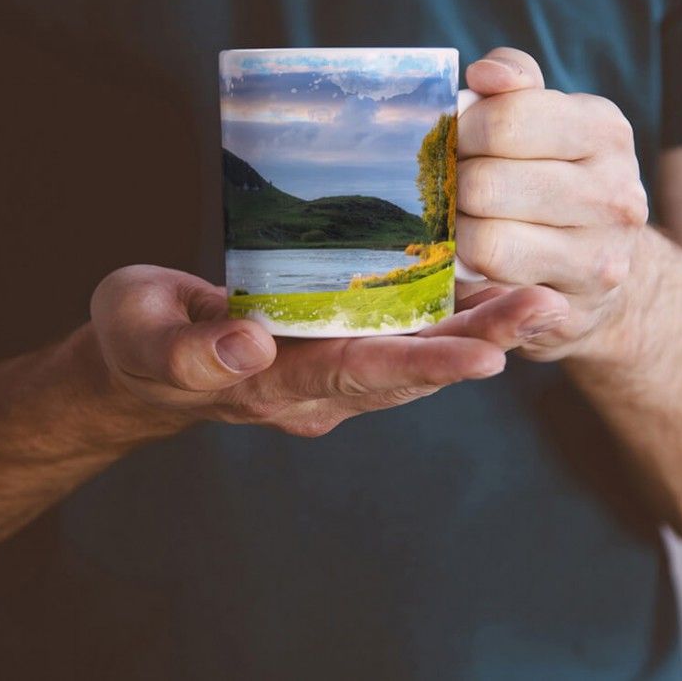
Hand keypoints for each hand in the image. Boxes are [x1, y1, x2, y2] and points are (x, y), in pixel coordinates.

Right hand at [89, 265, 566, 437]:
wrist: (140, 356)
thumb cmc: (137, 340)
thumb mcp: (143, 336)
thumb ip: (193, 352)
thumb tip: (251, 347)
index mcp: (274, 386)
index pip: (359, 376)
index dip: (423, 363)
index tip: (487, 355)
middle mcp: (317, 389)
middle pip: (409, 370)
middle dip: (480, 343)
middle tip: (545, 309)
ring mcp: (330, 373)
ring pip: (416, 355)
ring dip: (480, 332)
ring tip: (541, 300)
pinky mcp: (336, 347)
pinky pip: (403, 336)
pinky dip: (451, 319)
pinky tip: (494, 291)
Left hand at [455, 47, 648, 360]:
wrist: (602, 261)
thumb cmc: (553, 175)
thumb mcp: (546, 117)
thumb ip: (513, 83)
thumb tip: (485, 75)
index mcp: (604, 130)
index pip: (506, 120)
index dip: (461, 132)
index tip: (455, 142)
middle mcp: (615, 192)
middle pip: (487, 183)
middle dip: (453, 186)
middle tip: (449, 189)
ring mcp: (601, 254)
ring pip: (487, 240)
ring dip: (457, 231)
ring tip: (461, 221)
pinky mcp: (575, 306)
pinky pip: (492, 285)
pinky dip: (469, 270)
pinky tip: (473, 258)